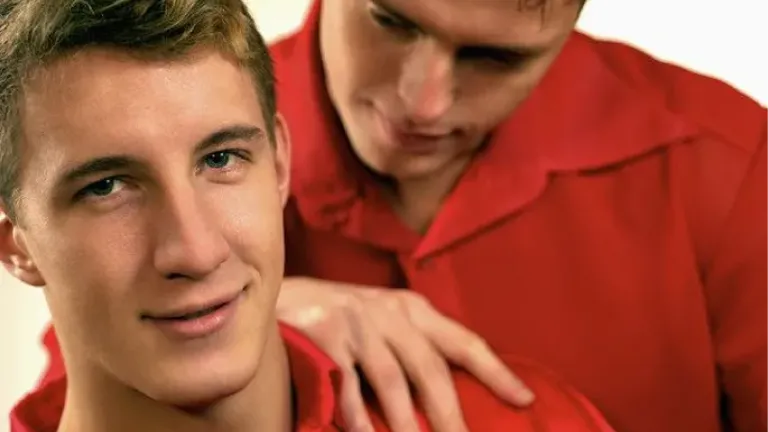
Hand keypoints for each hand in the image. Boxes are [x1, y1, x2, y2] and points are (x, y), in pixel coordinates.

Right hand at [276, 277, 534, 431]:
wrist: (276, 295)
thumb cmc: (339, 318)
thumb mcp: (382, 320)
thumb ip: (413, 347)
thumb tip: (448, 395)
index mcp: (412, 309)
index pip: (463, 341)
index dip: (496, 371)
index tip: (524, 400)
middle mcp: (389, 312)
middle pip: (430, 368)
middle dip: (450, 415)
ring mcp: (356, 320)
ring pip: (390, 381)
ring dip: (406, 424)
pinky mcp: (323, 332)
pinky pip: (345, 383)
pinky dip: (355, 415)